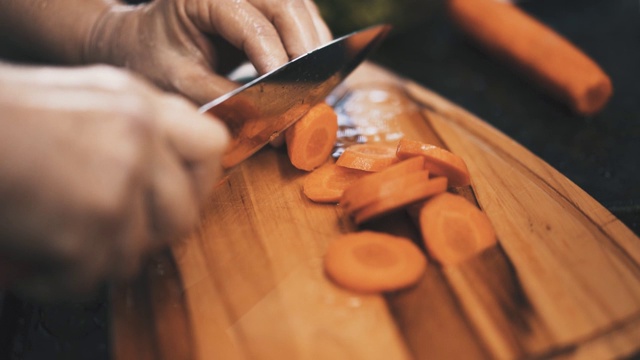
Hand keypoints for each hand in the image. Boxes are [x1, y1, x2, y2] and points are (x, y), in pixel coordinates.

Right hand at [0, 64, 228, 300]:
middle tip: (111, 232)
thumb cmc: (1, 120)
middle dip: (149, 235)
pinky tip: (35, 256)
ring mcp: (122, 179)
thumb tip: (166, 169)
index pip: (212, 145)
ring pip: (139, 252)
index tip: (177, 197)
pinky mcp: (97, 222)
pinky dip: (60, 279)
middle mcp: (140, 138)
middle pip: (185, 214)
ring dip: (98, 257)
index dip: (198, 181)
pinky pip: (96, 277)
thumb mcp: (79, 99)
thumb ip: (132, 127)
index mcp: (137, 103)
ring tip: (58, 237)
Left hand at [84, 0, 332, 104]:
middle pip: (285, 5)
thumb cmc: (153, 58)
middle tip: (315, 88)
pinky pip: (297, 14)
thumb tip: (269, 117)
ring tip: (320, 82)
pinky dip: (310, 40)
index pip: (251, 24)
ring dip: (314, 43)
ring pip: (298, 6)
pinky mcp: (261, 3)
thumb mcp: (180, 83)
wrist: (140, 40)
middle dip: (305, 48)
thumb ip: (223, 97)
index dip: (275, 59)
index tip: (291, 95)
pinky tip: (315, 67)